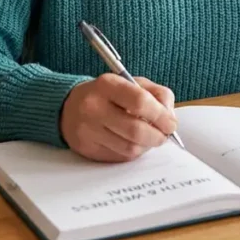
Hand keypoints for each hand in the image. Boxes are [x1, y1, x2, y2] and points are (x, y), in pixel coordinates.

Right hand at [60, 74, 177, 161]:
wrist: (69, 107)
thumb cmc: (108, 94)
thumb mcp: (132, 83)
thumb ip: (157, 94)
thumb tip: (170, 117)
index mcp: (107, 84)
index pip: (140, 102)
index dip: (161, 116)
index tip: (171, 123)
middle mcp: (93, 107)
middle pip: (136, 130)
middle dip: (158, 136)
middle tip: (164, 135)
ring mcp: (87, 130)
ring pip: (129, 148)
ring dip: (146, 146)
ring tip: (149, 138)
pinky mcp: (86, 149)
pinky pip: (119, 157)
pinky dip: (132, 152)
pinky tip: (132, 142)